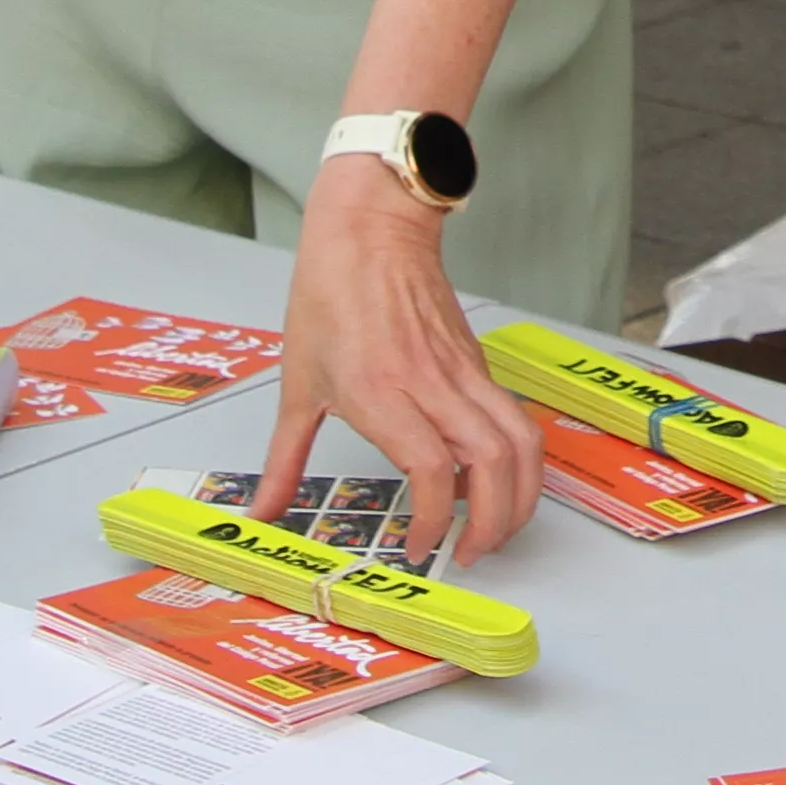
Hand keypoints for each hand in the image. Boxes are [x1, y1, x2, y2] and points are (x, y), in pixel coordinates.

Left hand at [256, 160, 543, 568]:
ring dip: (521, 496)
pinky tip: (485, 484)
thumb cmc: (330, 295)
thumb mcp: (297, 385)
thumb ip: (283, 460)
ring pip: (521, 442)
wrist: (372, 230)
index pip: (432, 471)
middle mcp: (431, 386)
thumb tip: (263, 510)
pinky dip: (514, 462)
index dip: (433, 522)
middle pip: (495, 463)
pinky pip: (514, 421)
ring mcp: (463, 374)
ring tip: (495, 530)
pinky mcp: (478, 365)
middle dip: (494, 524)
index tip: (416, 549)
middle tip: (468, 554)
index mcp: (381, 392)